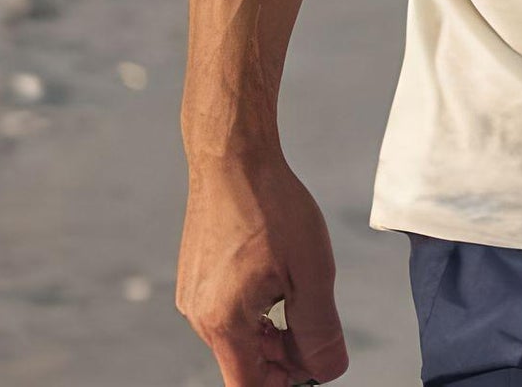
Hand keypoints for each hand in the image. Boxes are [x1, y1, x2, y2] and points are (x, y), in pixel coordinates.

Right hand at [177, 151, 349, 384]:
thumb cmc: (272, 208)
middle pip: (245, 363)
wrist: (232, 157)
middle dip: (284, 357)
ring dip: (272, 331)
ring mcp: (193, 295)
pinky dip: (255, 308)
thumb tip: (329, 371)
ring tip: (299, 289)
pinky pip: (227, 310)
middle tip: (319, 325)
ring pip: (237, 336)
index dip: (284, 384)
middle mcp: (200, 316)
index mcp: (223, 323)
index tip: (312, 365)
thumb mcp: (312, 271)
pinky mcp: (195, 276)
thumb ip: (320, 329)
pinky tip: (277, 274)